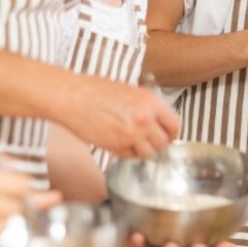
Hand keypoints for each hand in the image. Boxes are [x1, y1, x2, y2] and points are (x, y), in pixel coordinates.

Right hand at [64, 77, 180, 157]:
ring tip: (131, 142)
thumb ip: (146, 106)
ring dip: (142, 150)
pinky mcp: (117, 145)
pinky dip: (127, 153)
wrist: (72, 97)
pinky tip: (118, 142)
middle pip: (164, 141)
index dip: (172, 132)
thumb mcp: (130, 91)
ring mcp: (132, 133)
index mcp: (151, 102)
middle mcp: (145, 118)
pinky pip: (131, 156)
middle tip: (147, 140)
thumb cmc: (95, 90)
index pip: (175, 124)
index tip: (168, 135)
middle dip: (157, 143)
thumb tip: (156, 119)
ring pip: (149, 153)